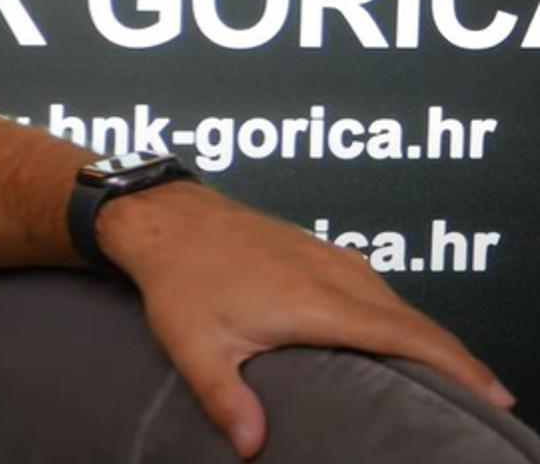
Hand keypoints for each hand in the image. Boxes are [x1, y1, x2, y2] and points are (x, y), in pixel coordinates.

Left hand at [100, 181, 515, 459]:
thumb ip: (226, 398)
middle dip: (457, 359)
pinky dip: (401, 314)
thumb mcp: (194, 345)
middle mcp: (336, 275)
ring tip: (454, 375)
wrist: (165, 217)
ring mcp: (330, 258)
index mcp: (318, 301)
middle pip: (417, 320)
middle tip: (488, 398)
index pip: (409, 336)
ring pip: (398, 301)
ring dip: (430, 335)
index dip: (457, 366)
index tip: (492, 392)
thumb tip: (250, 446)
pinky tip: (398, 334)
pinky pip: (377, 286)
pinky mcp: (320, 251)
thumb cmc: (179, 278)